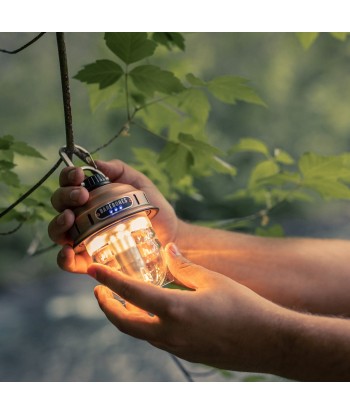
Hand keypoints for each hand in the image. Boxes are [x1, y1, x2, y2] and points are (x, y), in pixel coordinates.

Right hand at [48, 159, 179, 273]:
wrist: (168, 233)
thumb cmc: (152, 207)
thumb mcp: (138, 183)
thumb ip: (119, 170)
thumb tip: (96, 164)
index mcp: (91, 195)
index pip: (69, 183)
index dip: (68, 176)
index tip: (79, 175)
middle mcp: (81, 215)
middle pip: (59, 204)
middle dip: (65, 196)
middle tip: (82, 195)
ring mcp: (83, 238)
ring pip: (57, 231)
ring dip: (58, 223)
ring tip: (70, 218)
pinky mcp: (89, 261)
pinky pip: (68, 262)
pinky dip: (63, 258)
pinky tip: (69, 251)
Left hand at [89, 243, 288, 372]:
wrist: (268, 342)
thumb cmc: (244, 307)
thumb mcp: (213, 280)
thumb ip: (184, 266)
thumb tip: (168, 249)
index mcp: (174, 309)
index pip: (130, 293)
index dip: (108, 279)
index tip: (92, 270)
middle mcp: (169, 333)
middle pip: (124, 322)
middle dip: (107, 306)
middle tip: (100, 290)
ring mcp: (177, 347)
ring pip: (138, 332)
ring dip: (125, 316)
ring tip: (122, 299)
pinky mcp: (186, 354)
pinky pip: (155, 339)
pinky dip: (144, 324)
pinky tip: (153, 312)